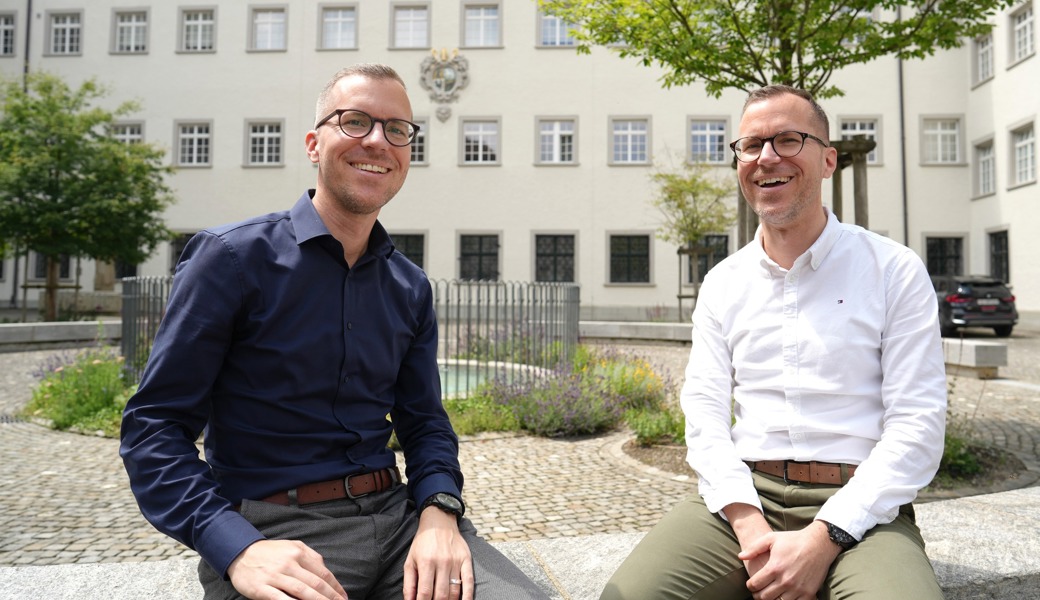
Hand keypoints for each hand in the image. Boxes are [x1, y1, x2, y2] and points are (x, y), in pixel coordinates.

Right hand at [227, 539, 347, 599]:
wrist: (240, 552)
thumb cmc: (270, 552)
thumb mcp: (292, 547)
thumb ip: (310, 557)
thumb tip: (326, 572)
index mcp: (299, 552)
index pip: (323, 573)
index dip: (335, 587)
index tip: (343, 597)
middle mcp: (289, 563)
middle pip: (315, 584)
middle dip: (331, 597)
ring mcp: (275, 575)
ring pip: (302, 592)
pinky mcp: (262, 588)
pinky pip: (281, 599)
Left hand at [403, 507, 473, 599]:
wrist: (439, 522)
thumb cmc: (422, 543)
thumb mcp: (410, 561)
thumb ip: (409, 583)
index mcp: (426, 563)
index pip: (425, 593)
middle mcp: (442, 562)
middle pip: (441, 595)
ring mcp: (456, 561)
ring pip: (454, 591)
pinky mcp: (466, 560)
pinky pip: (469, 582)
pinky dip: (467, 596)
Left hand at [738, 521, 840, 599]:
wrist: (819, 544)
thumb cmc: (794, 540)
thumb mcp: (771, 538)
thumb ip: (754, 548)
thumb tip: (740, 556)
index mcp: (774, 567)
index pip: (755, 584)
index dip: (750, 586)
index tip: (751, 584)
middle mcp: (785, 580)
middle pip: (765, 597)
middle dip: (758, 595)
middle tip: (758, 592)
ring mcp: (798, 588)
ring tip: (770, 594)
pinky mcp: (809, 593)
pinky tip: (784, 596)